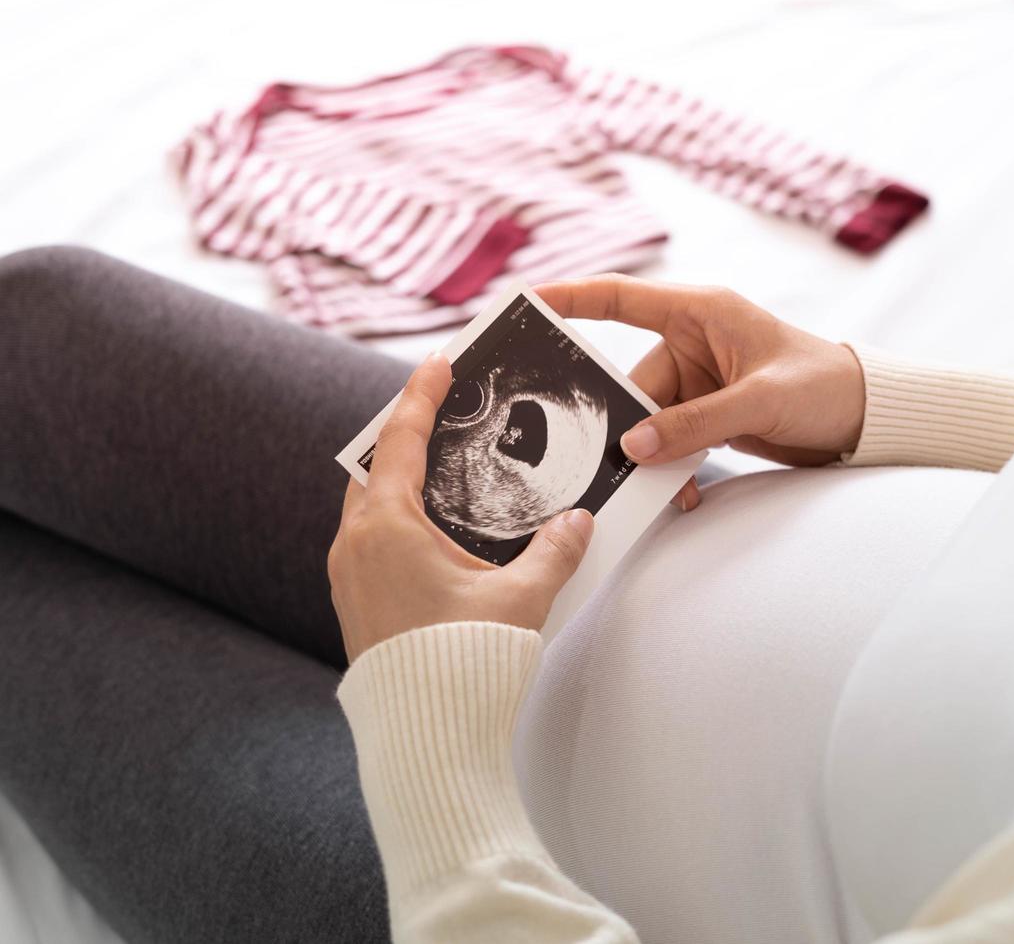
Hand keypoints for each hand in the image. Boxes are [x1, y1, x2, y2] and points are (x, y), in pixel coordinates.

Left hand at [328, 354, 594, 662]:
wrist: (424, 737)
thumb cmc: (464, 662)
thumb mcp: (521, 597)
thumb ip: (553, 550)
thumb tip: (576, 523)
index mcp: (388, 526)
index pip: (402, 441)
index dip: (421, 396)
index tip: (438, 363)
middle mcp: (356, 544)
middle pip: (377, 469)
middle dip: (409, 438)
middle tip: (443, 415)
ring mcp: (348, 577)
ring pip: (370, 507)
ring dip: (402, 483)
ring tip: (443, 472)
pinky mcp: (355, 605)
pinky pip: (371, 542)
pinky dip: (399, 521)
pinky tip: (435, 534)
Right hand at [535, 274, 866, 508]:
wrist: (864, 418)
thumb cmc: (825, 386)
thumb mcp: (762, 400)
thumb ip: (697, 423)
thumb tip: (634, 448)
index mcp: (700, 312)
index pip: (619, 297)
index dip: (569, 297)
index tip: (524, 302)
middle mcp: (691, 342)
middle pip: (628, 383)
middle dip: (621, 426)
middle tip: (611, 464)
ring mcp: (696, 382)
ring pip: (646, 422)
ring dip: (651, 458)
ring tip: (661, 491)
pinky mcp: (705, 415)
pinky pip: (669, 442)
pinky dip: (670, 468)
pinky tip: (683, 494)